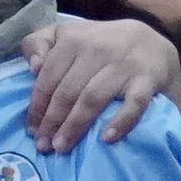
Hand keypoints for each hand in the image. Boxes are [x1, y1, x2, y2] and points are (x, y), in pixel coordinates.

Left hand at [20, 15, 180, 150]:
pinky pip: (133, 104)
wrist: (149, 42)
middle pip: (68, 91)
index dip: (38, 105)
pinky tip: (106, 139)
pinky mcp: (146, 80)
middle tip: (44, 145)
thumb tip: (32, 67)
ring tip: (62, 147)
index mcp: (74, 39)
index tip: (32, 130)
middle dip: (52, 120)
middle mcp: (97, 50)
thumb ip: (38, 43)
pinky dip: (120, 122)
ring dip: (75, 125)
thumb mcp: (65, 33)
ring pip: (93, 98)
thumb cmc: (98, 43)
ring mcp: (123, 65)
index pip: (49, 77)